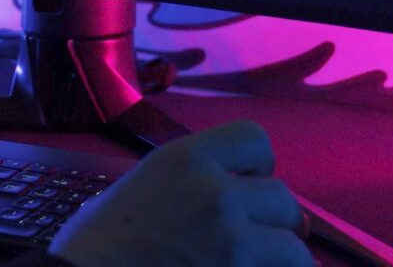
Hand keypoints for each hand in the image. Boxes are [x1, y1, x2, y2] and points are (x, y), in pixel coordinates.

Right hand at [50, 121, 313, 266]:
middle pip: (283, 198)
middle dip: (276, 224)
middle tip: (258, 242)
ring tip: (256, 265)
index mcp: (185, 159)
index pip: (254, 137)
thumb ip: (182, 184)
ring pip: (296, 249)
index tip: (249, 186)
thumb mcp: (139, 188)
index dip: (259, 165)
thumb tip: (214, 195)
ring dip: (282, 261)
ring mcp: (231, 243)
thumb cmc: (96, 245)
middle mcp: (216, 194)